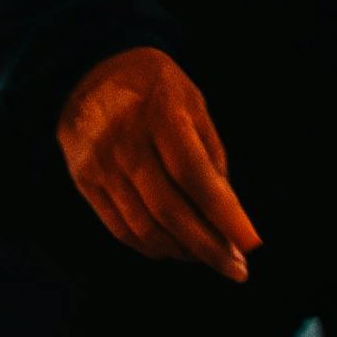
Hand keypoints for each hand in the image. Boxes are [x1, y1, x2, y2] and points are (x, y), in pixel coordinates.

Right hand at [58, 45, 259, 282]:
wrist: (90, 68)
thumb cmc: (155, 87)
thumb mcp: (193, 102)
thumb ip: (212, 156)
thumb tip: (229, 214)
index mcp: (160, 113)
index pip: (195, 176)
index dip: (225, 215)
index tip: (252, 245)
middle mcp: (126, 141)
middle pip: (170, 211)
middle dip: (208, 248)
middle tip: (235, 269)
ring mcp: (101, 164)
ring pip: (145, 228)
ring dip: (182, 252)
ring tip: (208, 257)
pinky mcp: (84, 181)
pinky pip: (120, 228)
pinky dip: (150, 247)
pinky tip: (173, 249)